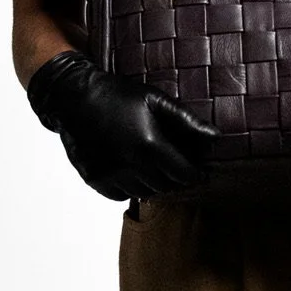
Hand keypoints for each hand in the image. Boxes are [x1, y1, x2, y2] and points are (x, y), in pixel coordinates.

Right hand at [26, 50, 218, 201]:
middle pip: (166, 186)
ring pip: (145, 193)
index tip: (201, 172)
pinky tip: (130, 168)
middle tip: (177, 165)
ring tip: (153, 164)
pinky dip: (130, 186)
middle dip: (175, 178)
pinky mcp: (95, 180)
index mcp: (149, 147)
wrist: (73, 98)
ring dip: (154, 183)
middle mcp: (130, 166)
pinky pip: (122, 195)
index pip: (184, 175)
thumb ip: (187, 122)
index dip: (196, 175)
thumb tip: (216, 138)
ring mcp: (111, 175)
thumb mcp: (155, 101)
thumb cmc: (117, 95)